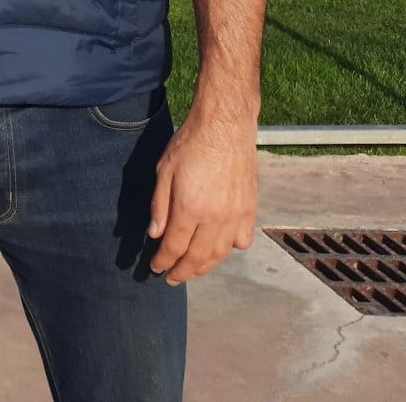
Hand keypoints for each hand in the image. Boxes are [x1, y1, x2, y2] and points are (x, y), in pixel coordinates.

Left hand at [146, 112, 258, 284]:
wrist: (225, 127)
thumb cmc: (190, 144)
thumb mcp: (164, 171)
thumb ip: (159, 206)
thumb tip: (155, 234)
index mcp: (190, 208)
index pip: (174, 247)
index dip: (163, 261)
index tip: (155, 268)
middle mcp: (215, 218)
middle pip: (197, 257)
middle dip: (182, 272)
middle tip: (171, 279)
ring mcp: (236, 216)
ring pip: (220, 254)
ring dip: (205, 267)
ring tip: (192, 271)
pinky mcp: (250, 210)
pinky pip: (242, 240)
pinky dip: (230, 249)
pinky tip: (220, 248)